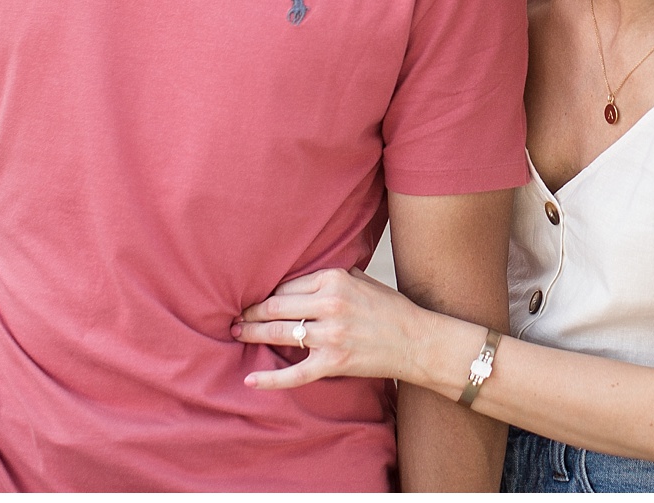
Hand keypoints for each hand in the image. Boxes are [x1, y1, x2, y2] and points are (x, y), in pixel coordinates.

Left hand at [233, 267, 429, 389]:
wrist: (418, 342)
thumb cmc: (391, 309)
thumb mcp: (362, 279)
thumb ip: (333, 275)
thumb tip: (302, 276)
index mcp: (335, 279)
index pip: (288, 285)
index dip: (269, 293)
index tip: (256, 298)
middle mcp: (330, 305)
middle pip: (276, 307)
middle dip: (251, 312)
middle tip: (235, 316)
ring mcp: (331, 335)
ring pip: (280, 334)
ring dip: (252, 334)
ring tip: (237, 333)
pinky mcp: (334, 363)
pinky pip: (295, 373)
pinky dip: (271, 379)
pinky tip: (250, 379)